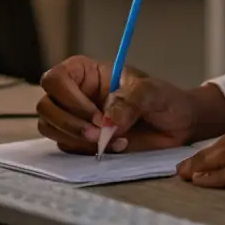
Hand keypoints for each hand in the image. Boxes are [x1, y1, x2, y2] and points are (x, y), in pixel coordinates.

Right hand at [36, 55, 224, 154]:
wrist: (179, 125)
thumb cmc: (165, 99)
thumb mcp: (152, 92)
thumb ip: (130, 101)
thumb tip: (107, 120)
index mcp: (87, 73)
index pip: (56, 78)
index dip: (69, 98)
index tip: (97, 114)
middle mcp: (76, 94)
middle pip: (46, 106)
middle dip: (70, 124)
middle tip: (101, 135)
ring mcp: (76, 118)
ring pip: (50, 128)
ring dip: (76, 140)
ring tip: (110, 142)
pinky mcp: (81, 140)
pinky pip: (66, 147)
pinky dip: (86, 152)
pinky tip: (116, 147)